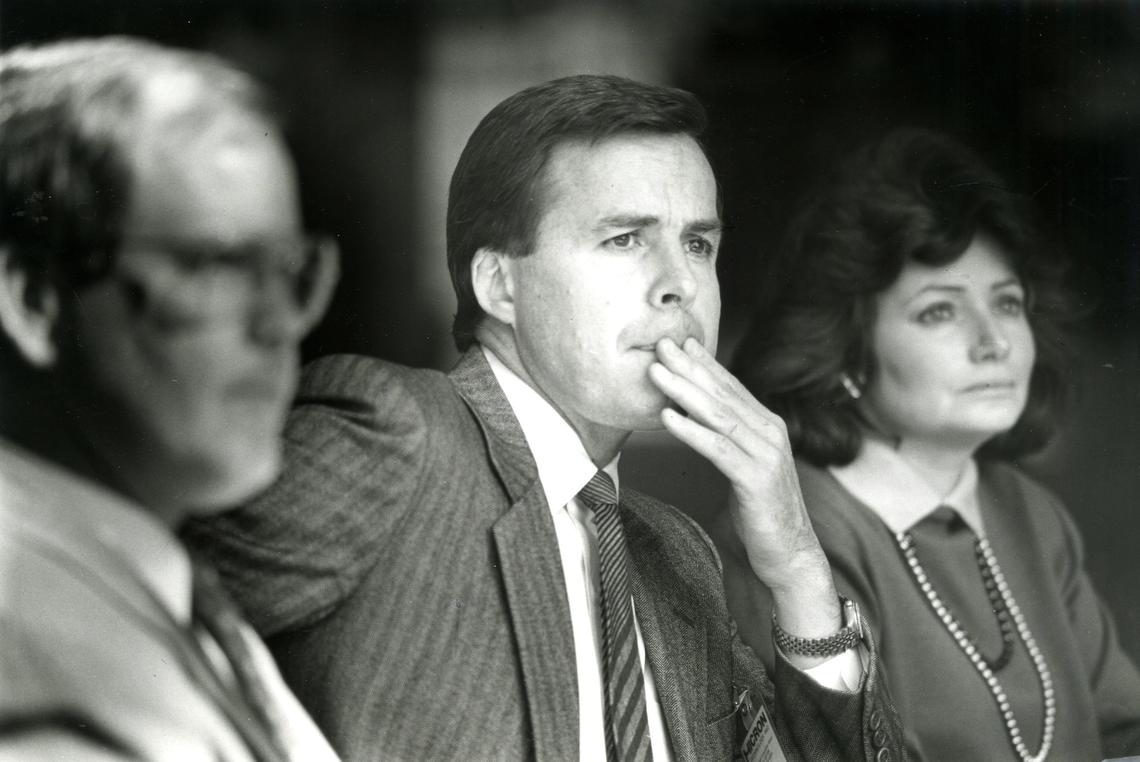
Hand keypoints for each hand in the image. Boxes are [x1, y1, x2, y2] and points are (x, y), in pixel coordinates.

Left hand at [648, 338, 839, 643]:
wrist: (790, 556)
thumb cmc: (760, 514)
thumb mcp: (742, 468)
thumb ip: (728, 441)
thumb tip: (697, 420)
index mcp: (767, 428)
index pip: (731, 387)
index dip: (704, 363)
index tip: (679, 342)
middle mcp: (770, 434)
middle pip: (722, 394)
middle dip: (689, 367)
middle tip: (660, 343)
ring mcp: (766, 455)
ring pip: (718, 416)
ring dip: (684, 391)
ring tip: (657, 372)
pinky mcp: (757, 480)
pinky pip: (718, 449)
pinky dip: (692, 431)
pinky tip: (668, 418)